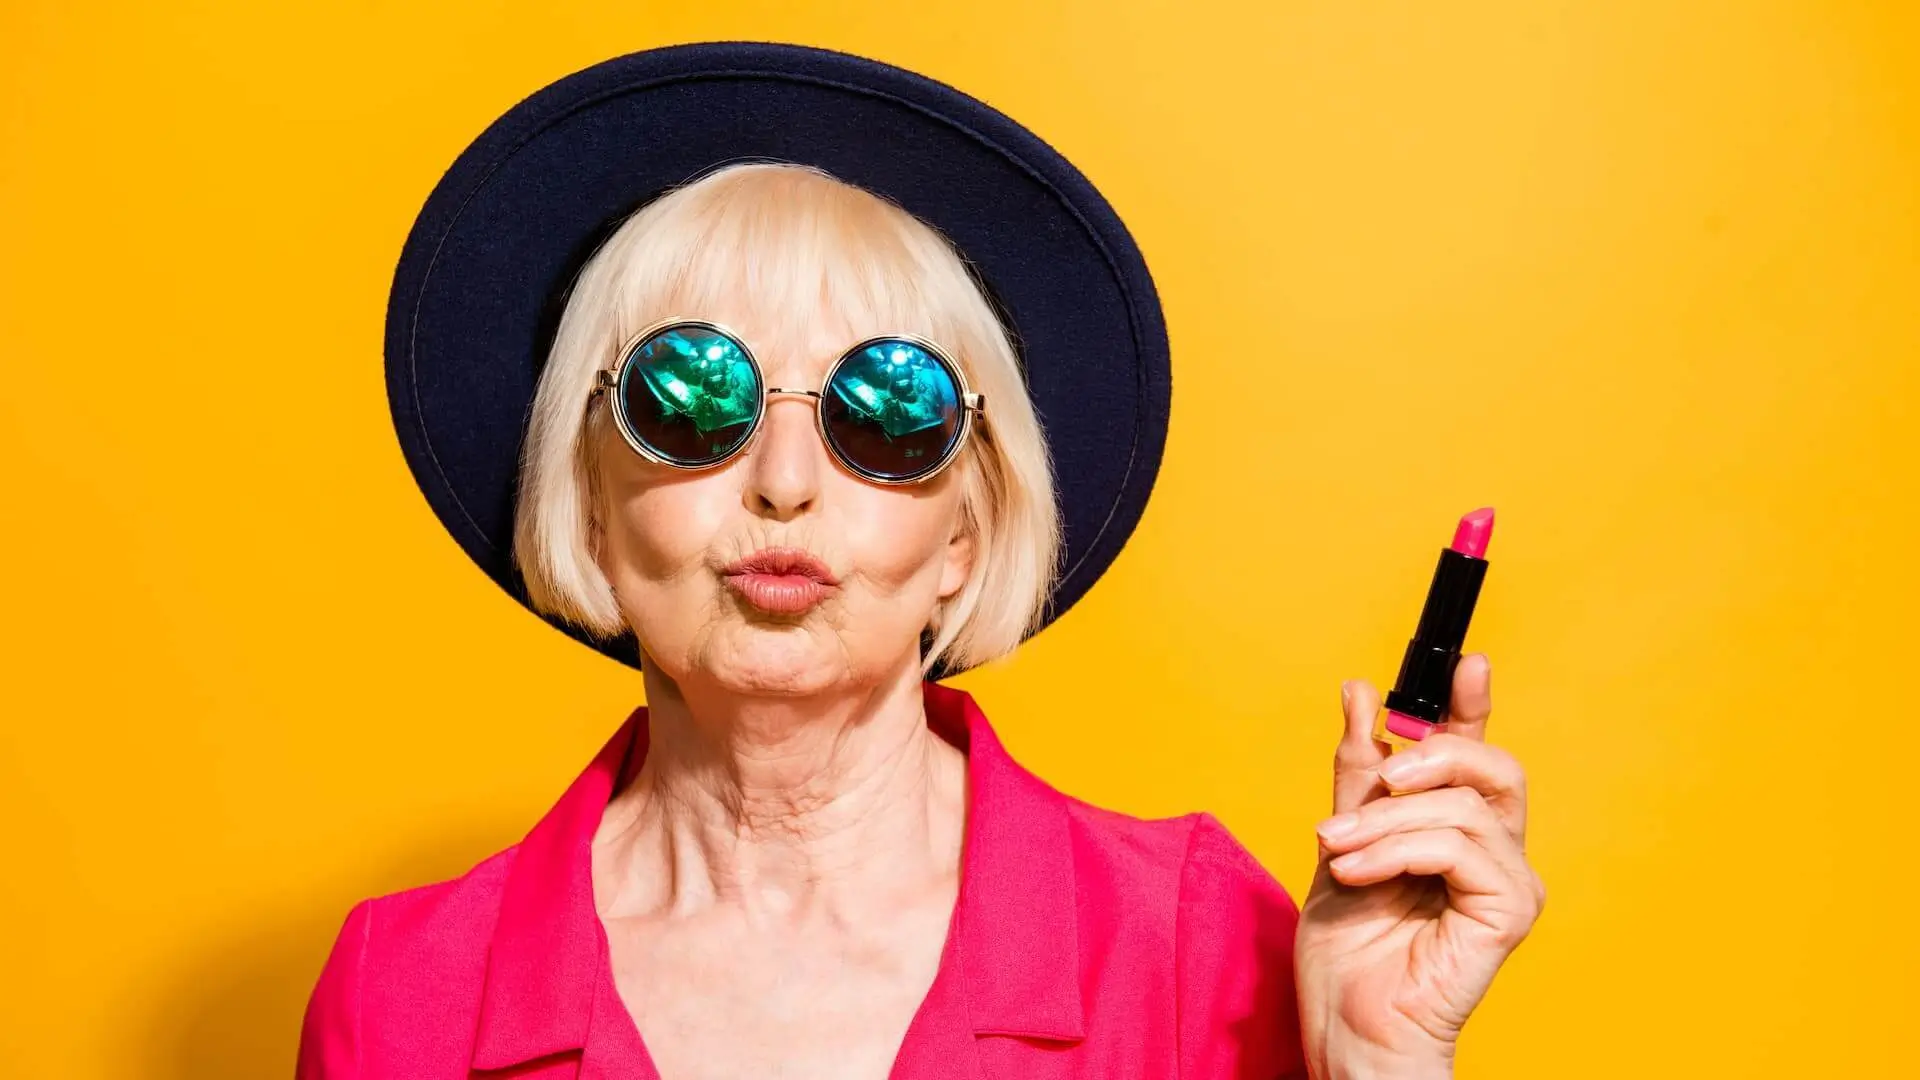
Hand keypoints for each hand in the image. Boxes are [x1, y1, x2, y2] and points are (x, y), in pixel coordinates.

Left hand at [1293, 655, 1543, 1079]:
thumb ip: (1357, 774)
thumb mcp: (1340, 840)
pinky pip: (1462, 849)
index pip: (1472, 752)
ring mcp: (1506, 883)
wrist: (1345, 1026)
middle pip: (1491, 766)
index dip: (1471, 702)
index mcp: (1453, 830)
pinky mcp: (1508, 913)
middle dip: (1428, 756)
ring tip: (1336, 852)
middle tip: (1377, 781)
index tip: (1465, 660)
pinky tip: (1358, 874)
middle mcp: (1492, 852)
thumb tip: (1359, 694)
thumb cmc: (1347, 953)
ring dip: (1386, 822)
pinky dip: (1400, 851)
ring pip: (1464, 807)